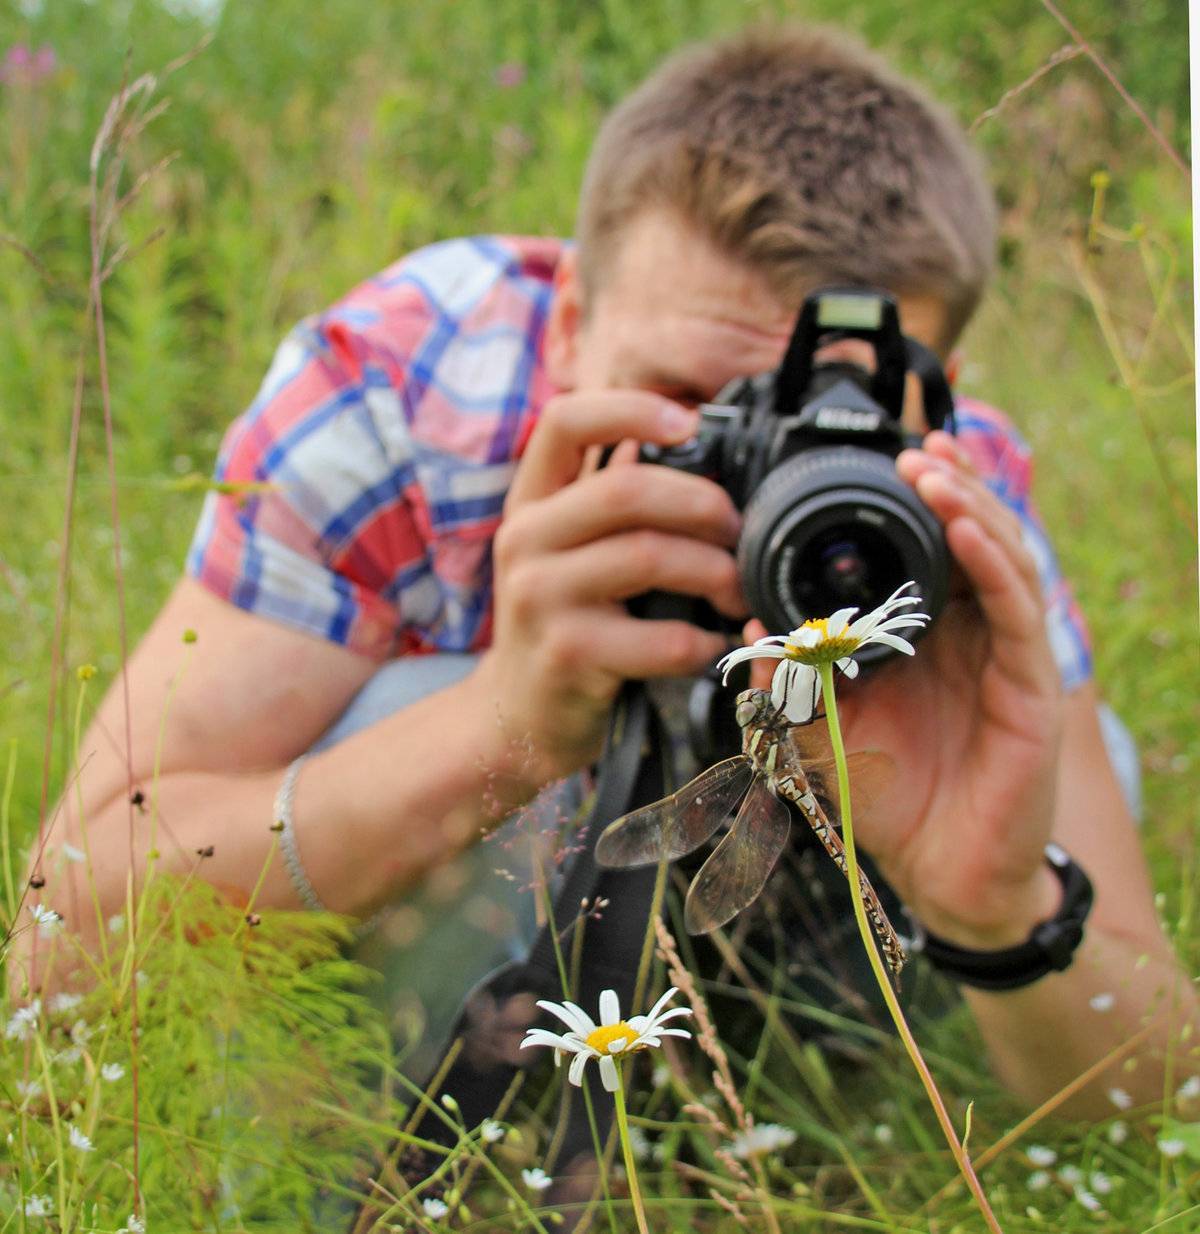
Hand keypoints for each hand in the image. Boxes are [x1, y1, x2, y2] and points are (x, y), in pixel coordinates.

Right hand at [476, 389, 746, 786]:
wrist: (517, 713)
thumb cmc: (562, 623)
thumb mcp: (563, 552)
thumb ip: (607, 506)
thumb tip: (700, 454)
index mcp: (529, 503)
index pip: (565, 421)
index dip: (631, 409)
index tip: (689, 423)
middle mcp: (524, 540)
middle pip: (627, 488)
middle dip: (703, 503)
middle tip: (737, 531)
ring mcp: (541, 598)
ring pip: (651, 556)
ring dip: (715, 572)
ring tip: (735, 592)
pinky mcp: (569, 654)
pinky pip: (663, 636)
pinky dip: (704, 641)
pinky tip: (709, 646)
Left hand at [748, 431, 1063, 944]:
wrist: (935, 868)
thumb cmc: (886, 794)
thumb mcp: (817, 729)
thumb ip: (787, 678)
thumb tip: (748, 625)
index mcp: (926, 635)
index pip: (932, 549)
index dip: (921, 501)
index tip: (891, 460)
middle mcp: (971, 634)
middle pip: (973, 537)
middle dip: (948, 486)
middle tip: (915, 450)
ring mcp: (1006, 653)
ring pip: (1002, 558)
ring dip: (971, 507)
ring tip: (935, 471)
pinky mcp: (1030, 684)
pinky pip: (1017, 611)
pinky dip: (993, 563)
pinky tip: (966, 529)